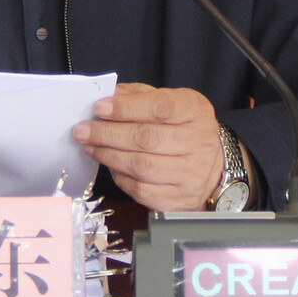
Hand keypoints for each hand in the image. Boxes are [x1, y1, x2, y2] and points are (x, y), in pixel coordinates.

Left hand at [72, 83, 224, 211]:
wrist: (214, 165)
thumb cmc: (183, 128)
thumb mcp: (170, 101)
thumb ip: (139, 96)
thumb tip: (108, 96)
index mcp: (195, 111)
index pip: (160, 107)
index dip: (126, 108)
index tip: (100, 108)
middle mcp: (198, 142)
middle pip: (147, 139)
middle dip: (108, 134)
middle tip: (83, 130)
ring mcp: (191, 174)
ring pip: (141, 167)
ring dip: (109, 156)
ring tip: (90, 147)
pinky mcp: (179, 200)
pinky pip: (141, 190)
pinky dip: (120, 177)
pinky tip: (110, 166)